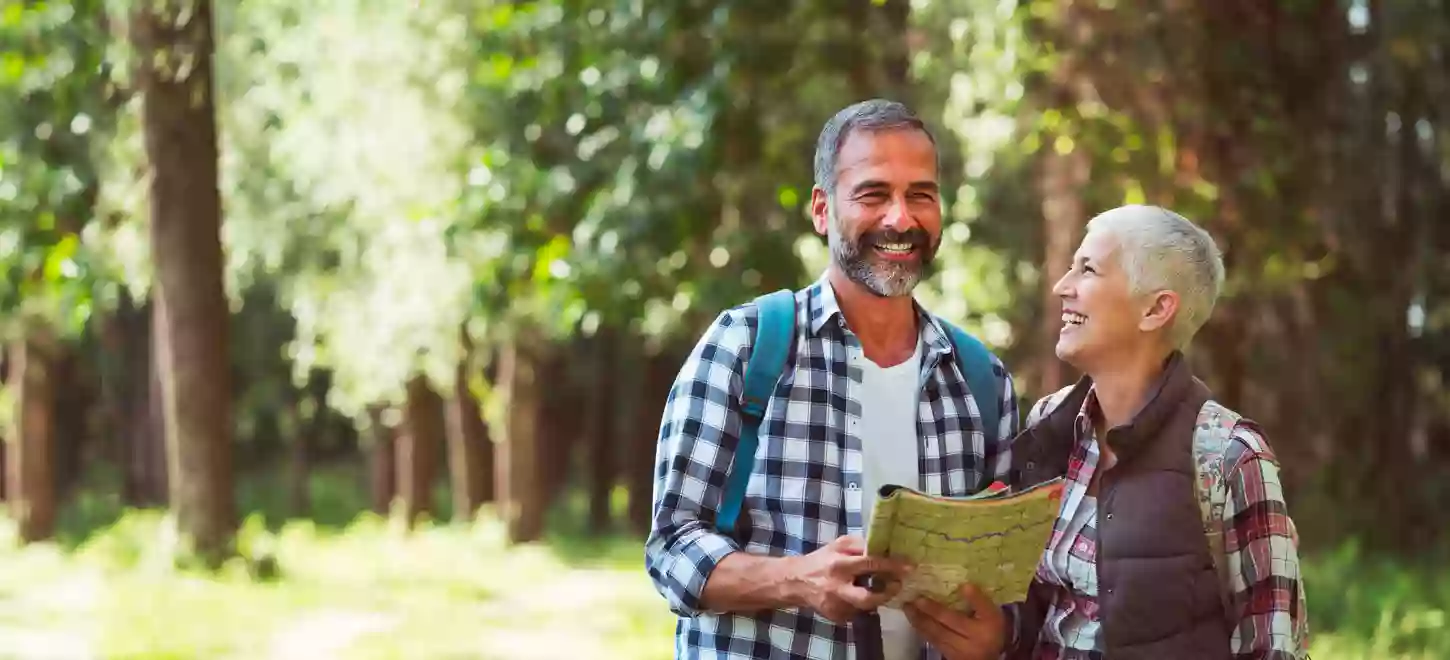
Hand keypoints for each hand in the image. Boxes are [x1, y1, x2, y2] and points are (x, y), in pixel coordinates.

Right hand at [783, 535, 909, 623]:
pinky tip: (856, 596)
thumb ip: (860, 546)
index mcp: (839, 565)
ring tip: (878, 589)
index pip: (870, 564)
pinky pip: (857, 612)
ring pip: (865, 607)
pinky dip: (861, 605)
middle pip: (868, 597)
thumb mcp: (839, 545)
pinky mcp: (835, 617)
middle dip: (887, 593)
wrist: (796, 581)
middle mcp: (837, 587)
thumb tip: (885, 547)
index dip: (892, 566)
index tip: (909, 566)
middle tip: (897, 585)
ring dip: (875, 598)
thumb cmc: (822, 560)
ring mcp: (836, 605)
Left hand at [903, 583, 1006, 659]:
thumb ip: (979, 601)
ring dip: (920, 619)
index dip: (974, 598)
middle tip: (916, 597)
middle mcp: (973, 640)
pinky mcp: (948, 656)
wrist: (985, 657)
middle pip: (951, 622)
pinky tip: (914, 619)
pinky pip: (933, 641)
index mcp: (988, 627)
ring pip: (937, 633)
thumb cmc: (988, 631)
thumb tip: (964, 584)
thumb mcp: (991, 615)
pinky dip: (921, 629)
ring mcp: (960, 651)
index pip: (983, 611)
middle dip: (932, 609)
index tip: (963, 584)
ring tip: (908, 606)